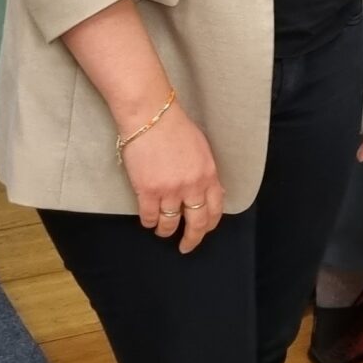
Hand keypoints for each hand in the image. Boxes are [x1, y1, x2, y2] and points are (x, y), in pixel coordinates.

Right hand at [123, 105, 223, 252]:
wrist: (151, 116)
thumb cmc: (175, 127)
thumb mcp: (202, 149)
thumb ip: (206, 172)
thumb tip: (211, 191)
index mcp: (208, 175)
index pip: (215, 209)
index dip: (209, 225)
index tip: (204, 231)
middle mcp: (193, 187)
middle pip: (196, 223)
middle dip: (192, 239)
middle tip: (186, 247)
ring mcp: (170, 191)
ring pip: (170, 224)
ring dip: (166, 231)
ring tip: (162, 231)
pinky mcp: (148, 191)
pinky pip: (149, 217)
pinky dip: (149, 222)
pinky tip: (148, 220)